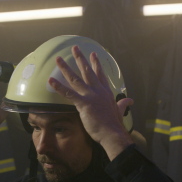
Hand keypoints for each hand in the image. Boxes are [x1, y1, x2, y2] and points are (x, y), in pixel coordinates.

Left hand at [48, 45, 133, 159]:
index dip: (96, 64)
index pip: (100, 75)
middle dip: (80, 59)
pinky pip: (68, 93)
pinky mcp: (84, 103)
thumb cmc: (114, 124)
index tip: (93, 54)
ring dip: (65, 68)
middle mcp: (98, 90)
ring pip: (76, 78)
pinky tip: (50, 80)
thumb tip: (130, 101)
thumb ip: (123, 104)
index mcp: (106, 92)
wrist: (113, 133)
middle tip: (75, 48)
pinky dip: (59, 87)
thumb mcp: (120, 111)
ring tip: (58, 59)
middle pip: (87, 71)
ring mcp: (91, 96)